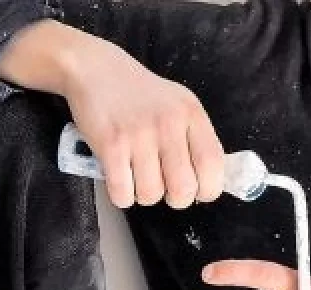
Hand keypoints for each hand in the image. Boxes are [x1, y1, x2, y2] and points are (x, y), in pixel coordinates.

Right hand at [41, 26, 224, 208]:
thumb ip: (195, 138)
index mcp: (191, 114)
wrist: (96, 70)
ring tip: (138, 178)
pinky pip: (123, 193)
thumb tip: (209, 182)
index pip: (213, 165)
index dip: (208, 189)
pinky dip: (122, 196)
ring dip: (144, 196)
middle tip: (166, 189)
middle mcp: (169, 123)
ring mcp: (139, 135)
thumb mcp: (178, 104)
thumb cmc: (139, 95)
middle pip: (184, 188)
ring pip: (151, 194)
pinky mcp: (111, 145)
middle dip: (176, 199)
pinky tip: (120, 180)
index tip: (197, 191)